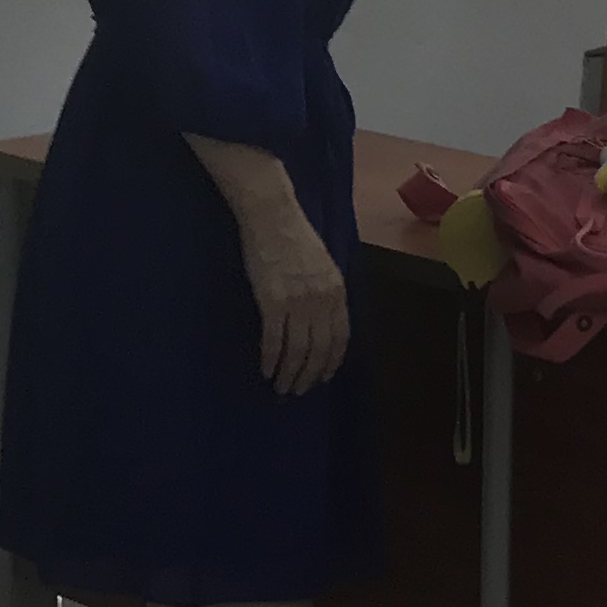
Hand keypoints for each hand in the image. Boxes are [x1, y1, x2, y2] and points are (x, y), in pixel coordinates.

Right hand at [233, 186, 352, 394]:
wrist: (273, 217)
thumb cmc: (296, 238)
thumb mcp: (323, 265)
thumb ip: (327, 292)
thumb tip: (324, 321)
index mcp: (337, 291)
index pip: (340, 337)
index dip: (331, 361)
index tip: (323, 377)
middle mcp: (322, 300)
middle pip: (319, 349)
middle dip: (310, 374)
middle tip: (298, 390)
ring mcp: (298, 302)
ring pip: (297, 350)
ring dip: (289, 373)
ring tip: (281, 387)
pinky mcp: (272, 301)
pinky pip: (274, 340)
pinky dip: (271, 360)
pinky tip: (266, 370)